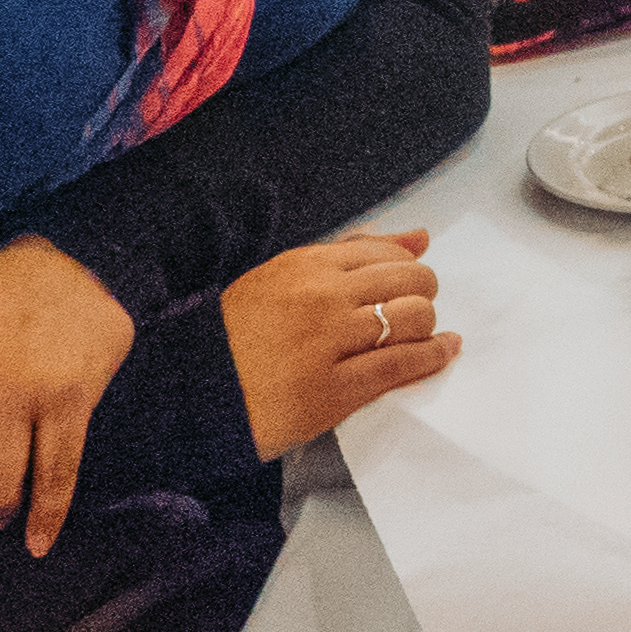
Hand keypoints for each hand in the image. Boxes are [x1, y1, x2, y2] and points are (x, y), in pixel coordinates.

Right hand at [220, 231, 457, 460]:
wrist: (188, 395)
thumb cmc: (234, 338)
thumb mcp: (281, 280)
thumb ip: (350, 254)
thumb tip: (420, 236)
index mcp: (304, 265)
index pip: (387, 254)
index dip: (407, 269)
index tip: (404, 286)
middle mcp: (320, 297)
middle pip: (410, 281)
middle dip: (423, 294)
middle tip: (413, 311)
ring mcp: (327, 343)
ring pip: (413, 318)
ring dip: (426, 326)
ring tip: (419, 335)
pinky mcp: (333, 390)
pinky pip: (402, 364)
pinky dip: (433, 356)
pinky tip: (442, 352)